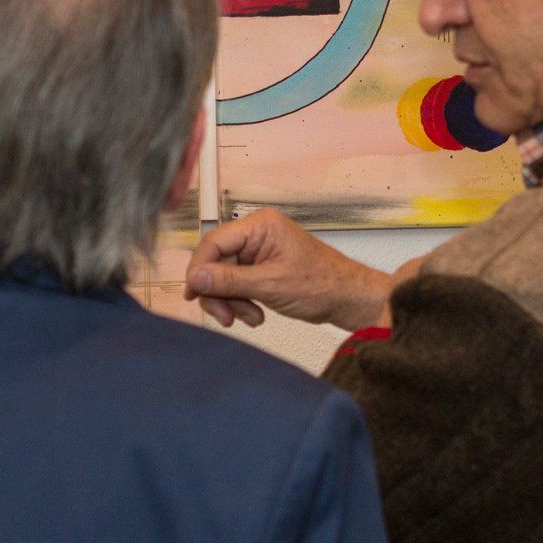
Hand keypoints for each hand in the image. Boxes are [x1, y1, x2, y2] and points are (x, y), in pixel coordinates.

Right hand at [185, 208, 393, 330]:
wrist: (348, 298)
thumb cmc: (322, 284)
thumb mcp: (269, 285)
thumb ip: (229, 281)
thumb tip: (196, 278)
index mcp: (260, 225)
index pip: (214, 242)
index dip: (199, 269)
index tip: (193, 293)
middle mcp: (258, 233)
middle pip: (217, 261)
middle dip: (218, 291)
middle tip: (225, 316)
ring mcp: (260, 250)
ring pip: (225, 275)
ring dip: (232, 300)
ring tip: (249, 317)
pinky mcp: (263, 266)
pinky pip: (238, 282)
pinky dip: (242, 301)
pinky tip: (255, 314)